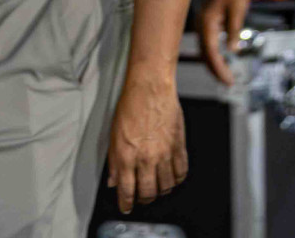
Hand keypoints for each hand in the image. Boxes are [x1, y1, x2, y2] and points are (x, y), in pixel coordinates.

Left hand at [107, 76, 187, 213]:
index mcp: (126, 156)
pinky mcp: (178, 145)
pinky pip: (181, 171)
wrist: (150, 88)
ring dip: (161, 190)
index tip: (127, 207)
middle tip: (143, 197)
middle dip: (144, 199)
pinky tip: (172, 177)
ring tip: (158, 186)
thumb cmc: (131, 105)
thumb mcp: (113, 135)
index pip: (127, 191)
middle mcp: (146, 158)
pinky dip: (177, 179)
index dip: (127, 204)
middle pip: (148, 193)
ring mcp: (164, 153)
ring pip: (166, 186)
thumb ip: (114, 162)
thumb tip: (114, 180)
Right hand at [198, 0, 250, 84]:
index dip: (219, 69)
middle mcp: (202, 20)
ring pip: (205, 46)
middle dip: (215, 68)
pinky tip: (222, 53)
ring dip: (213, 60)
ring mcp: (204, 17)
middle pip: (204, 52)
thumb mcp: (238, 8)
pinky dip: (214, 49)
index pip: (211, 53)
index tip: (228, 81)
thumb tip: (233, 50)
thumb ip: (234, 31)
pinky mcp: (208, 14)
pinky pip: (208, 37)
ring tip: (224, 72)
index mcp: (207, 21)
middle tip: (227, 80)